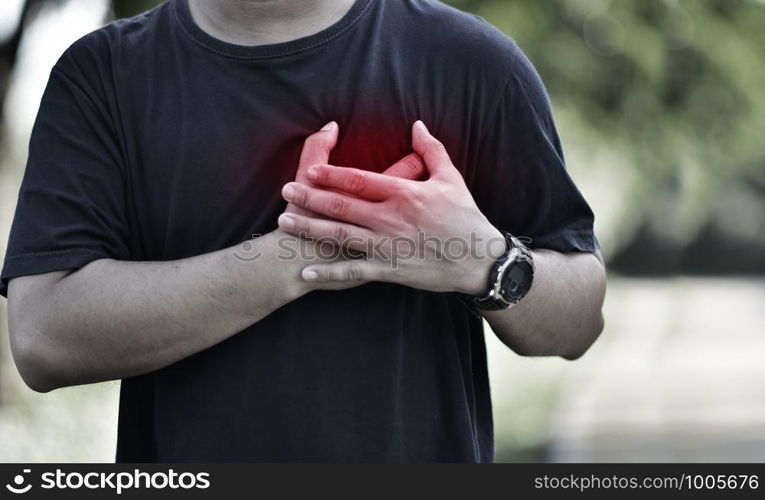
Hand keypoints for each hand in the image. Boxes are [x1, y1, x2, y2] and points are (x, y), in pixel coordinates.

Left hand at [278, 121, 504, 294]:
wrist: (479, 259)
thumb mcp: (451, 178)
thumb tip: (417, 124)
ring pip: (341, 236)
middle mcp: (390, 219)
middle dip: (310, 198)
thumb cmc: (465, 217)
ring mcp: (388, 247)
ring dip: (310, 229)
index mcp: (403, 194)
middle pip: (341, 206)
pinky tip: (307, 271)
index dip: (331, 174)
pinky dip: (329, 272)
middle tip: (285, 191)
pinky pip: (354, 271)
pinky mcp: (390, 271)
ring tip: (285, 223)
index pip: (359, 180)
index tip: (309, 170)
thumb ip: (431, 150)